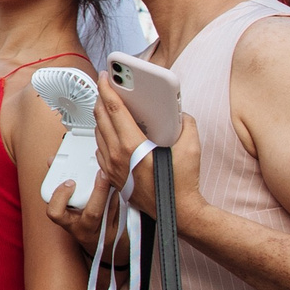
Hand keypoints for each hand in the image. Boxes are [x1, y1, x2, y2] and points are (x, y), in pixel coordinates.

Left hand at [86, 80, 200, 223]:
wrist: (176, 212)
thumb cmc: (181, 184)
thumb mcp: (190, 146)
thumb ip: (185, 123)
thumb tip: (179, 113)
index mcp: (131, 145)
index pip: (113, 109)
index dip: (107, 88)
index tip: (105, 77)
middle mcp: (116, 155)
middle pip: (101, 117)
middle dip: (102, 98)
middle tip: (107, 87)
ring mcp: (111, 167)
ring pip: (98, 133)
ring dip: (101, 116)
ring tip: (108, 105)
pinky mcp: (111, 175)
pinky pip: (100, 148)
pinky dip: (103, 135)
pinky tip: (112, 130)